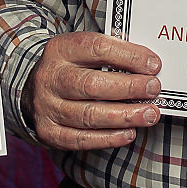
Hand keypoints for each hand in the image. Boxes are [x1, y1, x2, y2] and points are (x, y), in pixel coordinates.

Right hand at [28, 32, 161, 151]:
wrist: (33, 90)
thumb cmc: (71, 68)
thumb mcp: (82, 51)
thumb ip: (111, 54)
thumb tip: (149, 66)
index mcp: (61, 49)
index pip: (98, 48)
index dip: (129, 56)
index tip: (154, 65)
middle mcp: (50, 77)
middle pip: (92, 84)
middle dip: (128, 88)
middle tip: (153, 89)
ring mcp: (46, 106)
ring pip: (89, 115)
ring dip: (124, 116)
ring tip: (149, 114)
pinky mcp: (48, 132)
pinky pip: (81, 139)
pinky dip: (108, 138)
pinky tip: (129, 133)